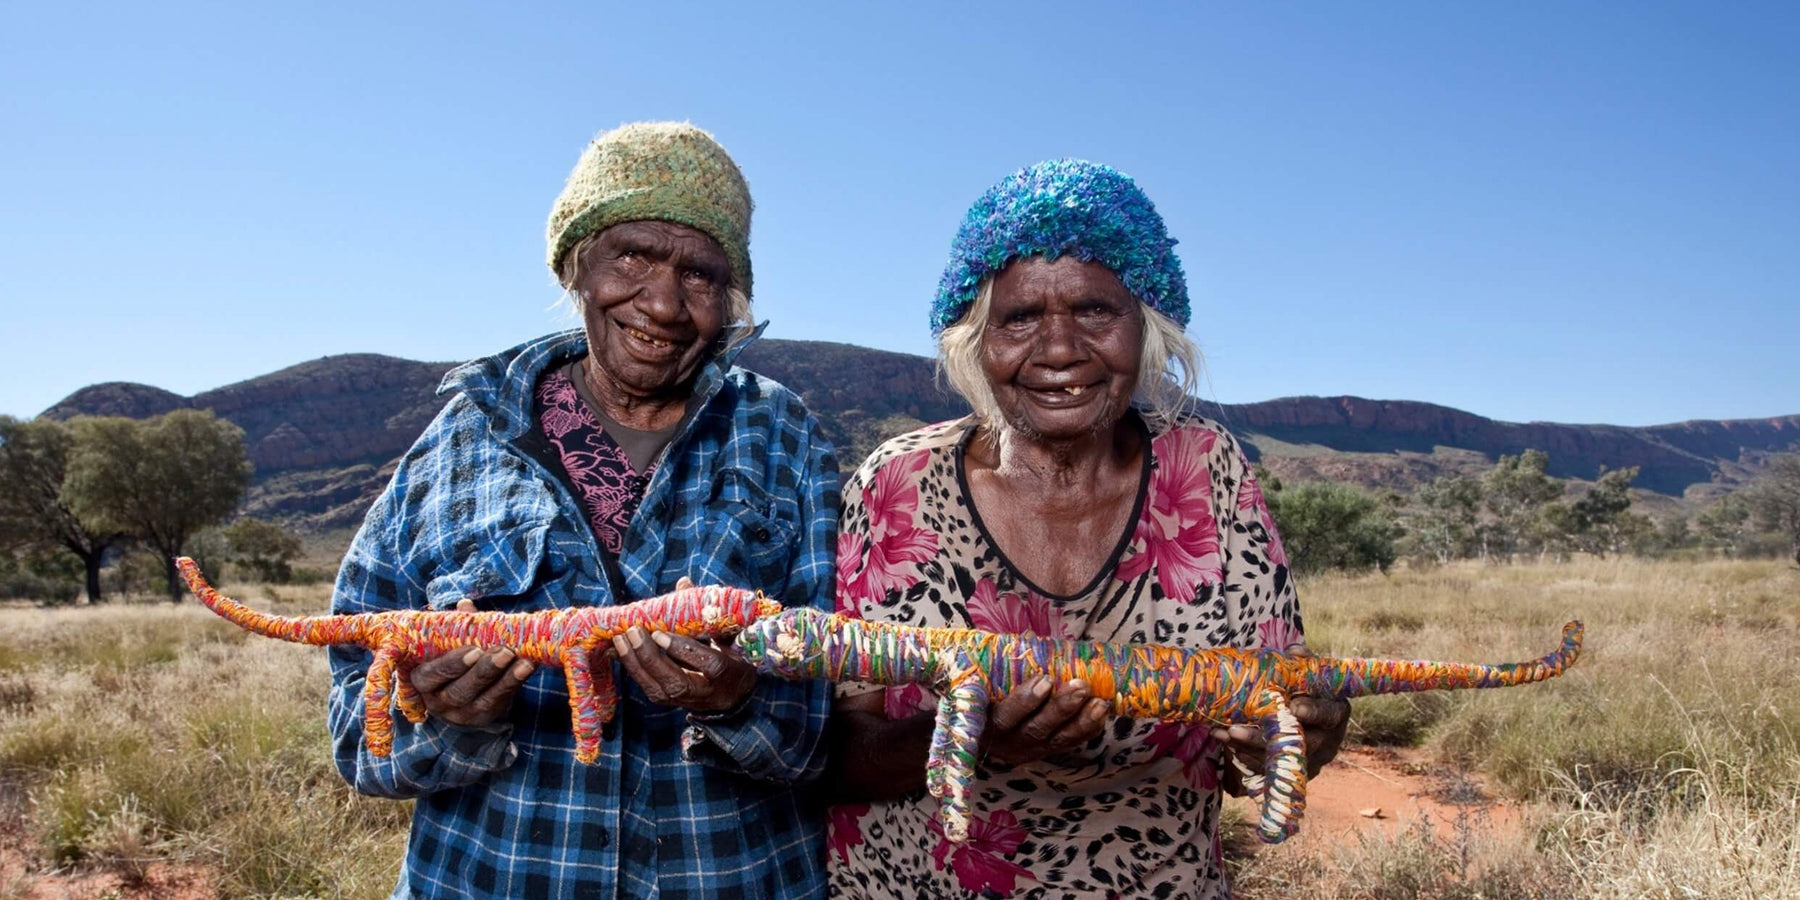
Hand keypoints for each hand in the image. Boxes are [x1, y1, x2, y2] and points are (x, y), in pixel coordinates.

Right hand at [408, 599, 535, 727]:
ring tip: (523, 662)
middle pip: (459, 691)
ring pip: (483, 700)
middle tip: (503, 653)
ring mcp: (462, 713)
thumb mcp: (448, 643)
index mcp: (423, 680)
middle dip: (483, 672)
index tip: (474, 650)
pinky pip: (501, 702)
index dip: (452, 665)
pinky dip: (515, 684)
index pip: (432, 676)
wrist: (463, 689)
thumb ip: (456, 626)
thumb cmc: (452, 657)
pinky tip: (528, 667)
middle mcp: (439, 702)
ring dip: (506, 679)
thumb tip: (466, 605)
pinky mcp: (484, 717)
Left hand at [612, 612, 758, 712]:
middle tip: (635, 633)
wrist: (733, 692)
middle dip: (652, 658)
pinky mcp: (671, 702)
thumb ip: (704, 611)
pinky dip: (632, 669)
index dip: (684, 650)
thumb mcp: (726, 634)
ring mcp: (688, 701)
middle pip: (678, 682)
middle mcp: (709, 693)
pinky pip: (649, 688)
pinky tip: (618, 652)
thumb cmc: (732, 655)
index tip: (660, 633)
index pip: (708, 663)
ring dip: (636, 664)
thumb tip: (683, 582)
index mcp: (729, 672)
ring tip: (620, 640)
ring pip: (659, 690)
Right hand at [981, 676, 1109, 765]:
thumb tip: (1024, 637)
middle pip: (1035, 729)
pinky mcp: (1045, 752)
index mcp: (985, 723)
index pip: (1005, 716)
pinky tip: (1101, 714)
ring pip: (1057, 740)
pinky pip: (1070, 744)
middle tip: (1081, 686)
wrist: (979, 727)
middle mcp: (1006, 742)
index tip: (1044, 679)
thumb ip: (997, 664)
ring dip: (1081, 721)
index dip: (1024, 701)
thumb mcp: (979, 680)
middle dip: (1061, 708)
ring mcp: (1028, 750)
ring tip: (1100, 703)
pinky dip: (1087, 730)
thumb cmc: (979, 692)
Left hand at [1210, 651, 1349, 782]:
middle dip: (1265, 737)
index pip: (1330, 714)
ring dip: (1247, 746)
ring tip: (1222, 733)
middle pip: (1301, 743)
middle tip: (1236, 729)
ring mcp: (1311, 759)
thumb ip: (1301, 663)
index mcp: (1336, 713)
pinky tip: (1225, 740)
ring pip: (1279, 757)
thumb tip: (1294, 651)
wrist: (1299, 714)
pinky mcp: (1292, 769)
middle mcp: (1328, 741)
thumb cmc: (1304, 689)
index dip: (1314, 711)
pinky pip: (1268, 766)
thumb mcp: (1306, 675)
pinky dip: (1244, 754)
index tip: (1295, 707)